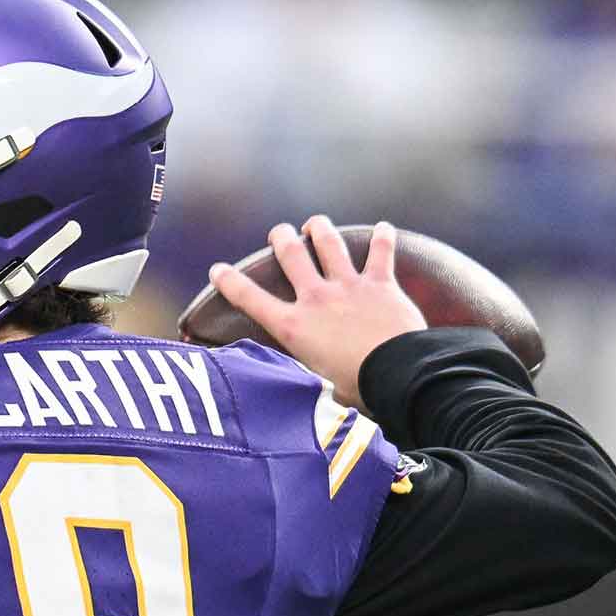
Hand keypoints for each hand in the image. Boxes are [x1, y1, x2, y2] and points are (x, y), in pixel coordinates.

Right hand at [210, 216, 426, 409]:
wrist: (397, 372)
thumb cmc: (357, 387)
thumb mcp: (318, 387)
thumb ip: (312, 378)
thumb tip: (317, 391)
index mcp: (293, 326)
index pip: (250, 298)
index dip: (230, 281)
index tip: (217, 269)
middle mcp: (316, 298)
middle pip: (291, 254)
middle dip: (281, 238)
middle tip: (279, 233)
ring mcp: (348, 287)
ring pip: (329, 244)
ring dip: (320, 229)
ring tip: (315, 223)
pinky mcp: (380, 284)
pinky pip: (382, 252)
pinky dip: (383, 238)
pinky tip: (384, 228)